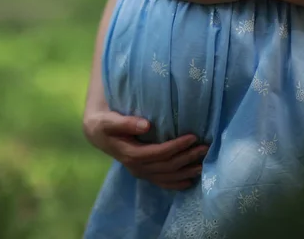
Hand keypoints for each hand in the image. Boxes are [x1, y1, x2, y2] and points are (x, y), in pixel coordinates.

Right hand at [84, 109, 207, 189]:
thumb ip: (126, 123)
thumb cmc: (105, 124)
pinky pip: (162, 182)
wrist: (98, 134)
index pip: (158, 153)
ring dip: (186, 171)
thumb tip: (146, 125)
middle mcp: (137, 167)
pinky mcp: (144, 173)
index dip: (175, 146)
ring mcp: (141, 172)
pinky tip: (190, 180)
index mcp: (130, 154)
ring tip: (203, 163)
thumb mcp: (110, 121)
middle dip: (187, 157)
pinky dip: (177, 183)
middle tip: (205, 147)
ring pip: (167, 176)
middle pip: (166, 166)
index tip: (192, 137)